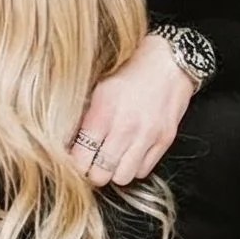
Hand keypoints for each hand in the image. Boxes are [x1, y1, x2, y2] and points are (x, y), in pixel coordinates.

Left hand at [71, 34, 194, 187]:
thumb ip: (86, 118)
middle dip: (93, 171)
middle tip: (92, 162)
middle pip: (100, 174)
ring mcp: (147, 136)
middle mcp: (125, 127)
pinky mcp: (164, 140)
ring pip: (122, 177)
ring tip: (112, 159)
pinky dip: (134, 167)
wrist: (169, 60)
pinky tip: (130, 153)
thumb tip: (70, 144)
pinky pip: (143, 171)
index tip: (76, 160)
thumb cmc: (132, 69)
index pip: (80, 158)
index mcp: (103, 111)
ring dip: (114, 172)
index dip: (75, 164)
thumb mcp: (99, 87)